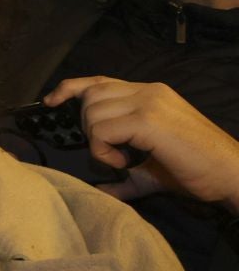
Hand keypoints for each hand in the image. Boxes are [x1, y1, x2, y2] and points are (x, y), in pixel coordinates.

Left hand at [46, 76, 238, 210]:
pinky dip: (104, 151)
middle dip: (86, 125)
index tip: (49, 101)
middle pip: (89, 95)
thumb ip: (125, 175)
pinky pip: (102, 130)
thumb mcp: (153, 170)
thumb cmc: (197, 171)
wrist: (233, 174)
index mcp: (149, 93)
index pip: (99, 80)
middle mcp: (148, 90)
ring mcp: (148, 102)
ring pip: (92, 112)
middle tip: (111, 151)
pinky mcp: (148, 120)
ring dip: (97, 141)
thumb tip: (101, 190)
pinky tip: (124, 163)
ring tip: (122, 160)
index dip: (70, 88)